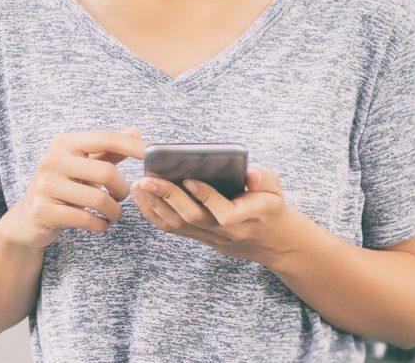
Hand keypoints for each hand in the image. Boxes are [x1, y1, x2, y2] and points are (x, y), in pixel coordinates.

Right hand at [0, 127, 144, 249]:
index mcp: (64, 143)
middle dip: (122, 190)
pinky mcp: (43, 210)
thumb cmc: (62, 188)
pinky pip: (86, 219)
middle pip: (107, 172)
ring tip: (112, 215)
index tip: (153, 153)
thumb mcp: (82, 166)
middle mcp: (52, 160)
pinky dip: (101, 225)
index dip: (133, 146)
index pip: (106, 137)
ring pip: (99, 198)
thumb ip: (108, 151)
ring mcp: (45, 185)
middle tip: (121, 198)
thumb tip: (137, 132)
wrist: (26, 219)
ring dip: (114, 211)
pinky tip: (100, 225)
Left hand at [133, 165, 296, 263]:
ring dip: (155, 206)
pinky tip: (142, 199)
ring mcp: (210, 237)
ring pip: (178, 226)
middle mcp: (224, 232)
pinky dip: (155, 215)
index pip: (223, 212)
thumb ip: (264, 180)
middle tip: (148, 179)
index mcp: (245, 218)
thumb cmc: (271, 208)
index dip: (206, 196)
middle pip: (192, 218)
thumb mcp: (276, 191)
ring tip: (139, 187)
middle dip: (168, 198)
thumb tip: (251, 172)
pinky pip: (174, 229)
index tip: (189, 180)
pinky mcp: (200, 238)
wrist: (273, 241)